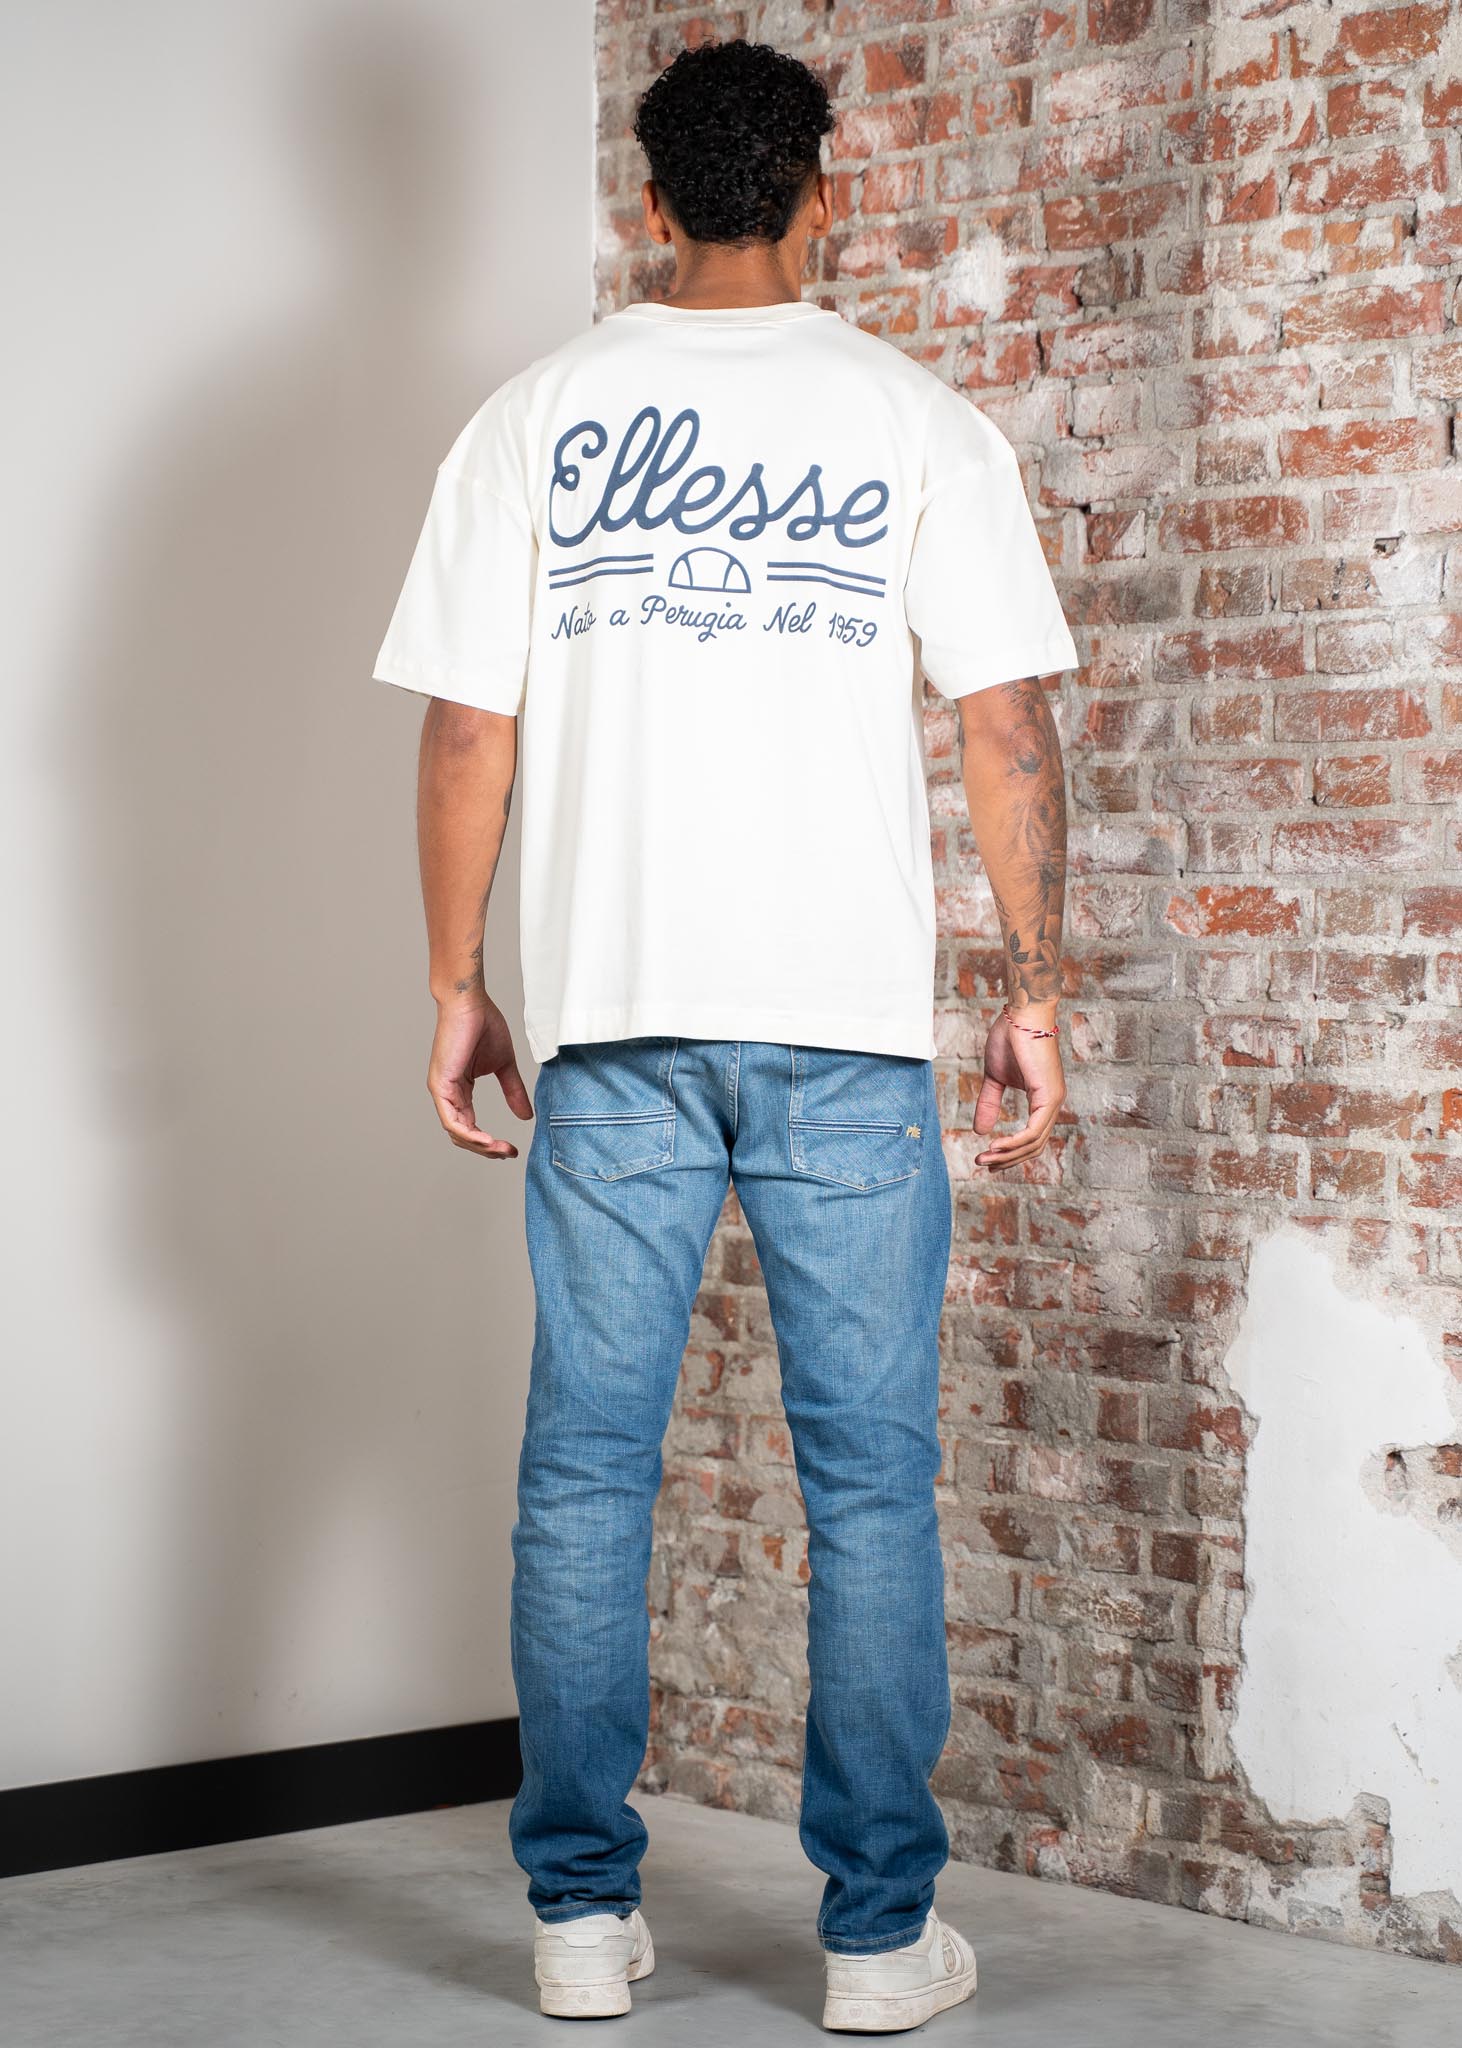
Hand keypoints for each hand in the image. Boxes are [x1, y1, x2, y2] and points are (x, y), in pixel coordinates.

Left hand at [427, 993, 533, 1158]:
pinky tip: (487, 1141)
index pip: (470, 1127)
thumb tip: (526, 1116)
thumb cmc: (483, 1025)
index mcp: (459, 1090)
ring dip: (479, 1146)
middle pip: (462, 1135)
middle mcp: (447, 1094)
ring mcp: (441, 1091)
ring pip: (456, 1132)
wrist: (470, 1002)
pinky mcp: (441, 1085)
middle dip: (486, 1149)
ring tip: (501, 1150)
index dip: (490, 1142)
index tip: (511, 1149)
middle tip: (508, 1153)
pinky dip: (469, 1134)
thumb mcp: (504, 1065)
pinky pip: (451, 1120)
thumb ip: (513, 1090)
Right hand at [973, 1008, 1065, 1171]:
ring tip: (985, 1159)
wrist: (1020, 1014)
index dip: (1009, 1153)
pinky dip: (1014, 1143)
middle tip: (982, 1165)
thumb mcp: (994, 1078)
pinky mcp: (1048, 1096)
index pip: (1031, 1139)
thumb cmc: (1011, 1038)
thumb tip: (980, 1130)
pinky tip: (996, 1146)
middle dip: (1006, 1160)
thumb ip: (990, 1103)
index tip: (987, 1159)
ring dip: (1007, 1155)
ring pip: (1033, 1143)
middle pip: (1033, 1147)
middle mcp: (1052, 1104)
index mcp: (1043, 1100)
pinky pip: (1033, 1131)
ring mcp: (1053, 1101)